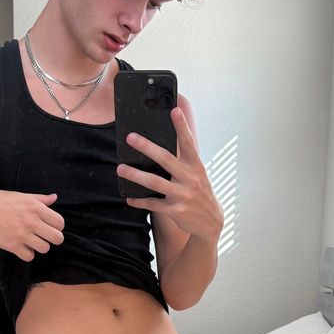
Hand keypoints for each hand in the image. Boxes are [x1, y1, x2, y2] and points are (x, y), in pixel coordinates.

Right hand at [0, 189, 64, 261]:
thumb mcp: (19, 195)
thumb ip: (39, 199)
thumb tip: (54, 198)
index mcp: (35, 207)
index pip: (60, 222)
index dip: (56, 225)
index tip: (50, 226)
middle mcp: (31, 221)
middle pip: (57, 238)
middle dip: (52, 238)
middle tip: (44, 235)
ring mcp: (22, 235)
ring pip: (45, 248)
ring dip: (39, 246)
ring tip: (31, 240)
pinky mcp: (12, 246)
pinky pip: (30, 256)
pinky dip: (27, 253)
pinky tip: (21, 246)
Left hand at [116, 107, 223, 239]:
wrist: (212, 222)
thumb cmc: (201, 194)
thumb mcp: (198, 176)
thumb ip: (183, 163)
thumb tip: (160, 150)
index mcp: (196, 167)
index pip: (188, 143)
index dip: (181, 126)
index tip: (174, 110)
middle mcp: (190, 179)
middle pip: (165, 159)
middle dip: (147, 147)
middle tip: (131, 138)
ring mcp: (183, 195)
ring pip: (154, 182)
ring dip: (135, 175)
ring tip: (121, 169)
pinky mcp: (175, 210)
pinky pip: (153, 204)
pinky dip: (140, 201)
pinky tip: (130, 199)